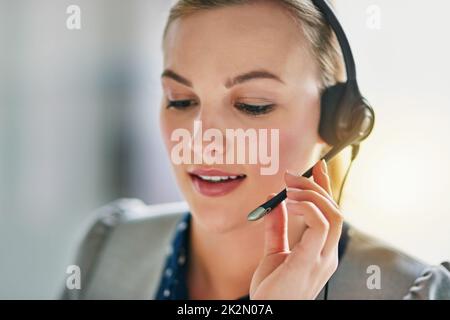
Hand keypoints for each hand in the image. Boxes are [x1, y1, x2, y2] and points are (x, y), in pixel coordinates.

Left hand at [250, 160, 342, 299]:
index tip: (317, 167)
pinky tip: (289, 202)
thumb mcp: (273, 253)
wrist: (269, 313)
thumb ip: (277, 228)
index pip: (330, 213)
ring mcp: (322, 259)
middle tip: (291, 175)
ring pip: (332, 214)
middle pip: (334, 210)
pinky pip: (319, 226)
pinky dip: (307, 208)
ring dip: (311, 194)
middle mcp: (327, 254)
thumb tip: (275, 202)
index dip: (326, 188)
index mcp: (321, 252)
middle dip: (316, 186)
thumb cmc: (272, 290)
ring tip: (288, 188)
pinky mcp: (309, 261)